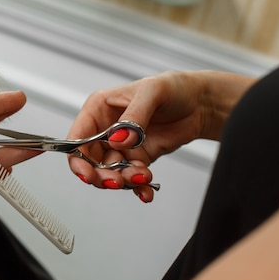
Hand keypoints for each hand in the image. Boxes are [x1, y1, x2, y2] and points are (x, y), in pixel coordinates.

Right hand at [68, 70, 254, 201]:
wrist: (200, 104)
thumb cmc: (173, 88)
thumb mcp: (152, 92)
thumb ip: (133, 117)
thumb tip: (117, 139)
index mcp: (99, 109)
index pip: (78, 137)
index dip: (78, 158)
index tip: (88, 173)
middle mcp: (105, 129)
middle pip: (90, 160)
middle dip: (101, 175)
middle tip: (117, 181)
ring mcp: (120, 146)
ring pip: (110, 172)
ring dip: (123, 180)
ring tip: (142, 177)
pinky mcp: (137, 158)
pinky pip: (130, 177)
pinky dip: (137, 187)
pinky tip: (146, 190)